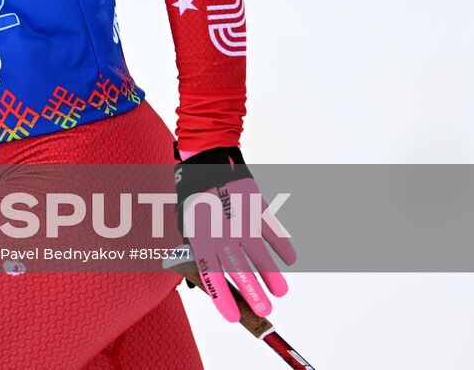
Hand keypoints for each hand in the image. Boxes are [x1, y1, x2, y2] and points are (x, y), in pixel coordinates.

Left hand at [175, 145, 296, 321]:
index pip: (210, 273)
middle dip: (252, 293)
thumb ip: (193, 249)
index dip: (221, 297)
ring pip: (259, 253)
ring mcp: (240, 218)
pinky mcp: (255, 205)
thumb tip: (196, 279)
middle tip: (264, 310)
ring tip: (280, 292)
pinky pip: (272, 229)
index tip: (232, 316)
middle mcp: (221, 230)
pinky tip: (289, 259)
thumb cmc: (192, 194)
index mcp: (200, 235)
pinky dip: (282, 244)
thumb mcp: (184, 222)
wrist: (205, 158)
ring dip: (271, 274)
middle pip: (238, 268)